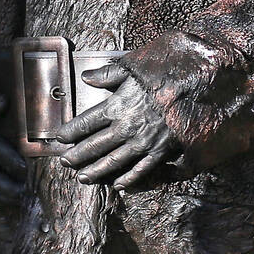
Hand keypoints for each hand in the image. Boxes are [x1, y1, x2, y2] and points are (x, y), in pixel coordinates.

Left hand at [56, 62, 179, 189]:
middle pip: (95, 145)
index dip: (70, 131)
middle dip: (77, 155)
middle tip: (64, 162)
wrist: (194, 88)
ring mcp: (142, 142)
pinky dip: (128, 179)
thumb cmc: (162, 75)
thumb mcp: (132, 68)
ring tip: (82, 177)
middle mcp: (125, 128)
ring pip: (113, 162)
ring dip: (96, 171)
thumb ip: (107, 74)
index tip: (59, 137)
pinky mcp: (160, 151)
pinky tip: (118, 185)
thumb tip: (86, 77)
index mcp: (116, 107)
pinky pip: (140, 170)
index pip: (85, 123)